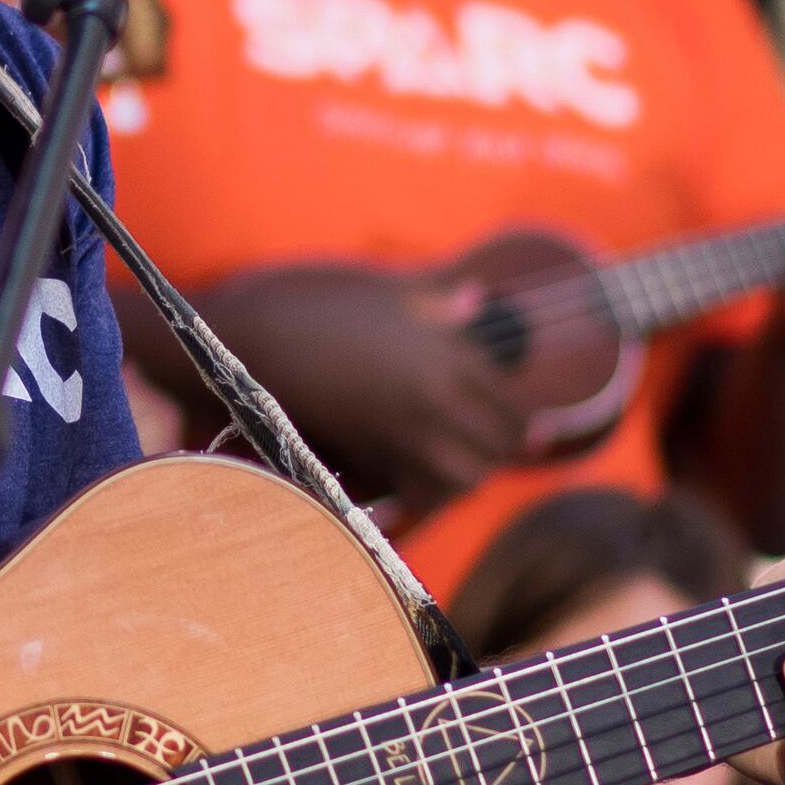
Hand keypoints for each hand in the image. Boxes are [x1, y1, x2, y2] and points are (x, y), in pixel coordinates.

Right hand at [191, 262, 525, 521]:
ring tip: (469, 465)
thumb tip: (478, 301)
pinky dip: (429, 494)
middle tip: (504, 448)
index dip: (525, 416)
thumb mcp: (386, 290)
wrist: (252, 341)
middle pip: (496, 444)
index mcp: (445, 354)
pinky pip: (417, 492)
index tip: (532, 426)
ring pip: (464, 477)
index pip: (509, 398)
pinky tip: (427, 484)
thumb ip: (439, 300)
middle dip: (505, 449)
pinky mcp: (366, 456)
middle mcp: (433, 400)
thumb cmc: (318, 303)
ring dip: (472, 475)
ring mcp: (400, 433)